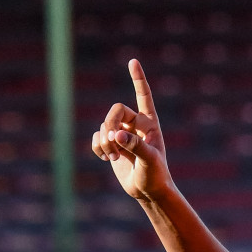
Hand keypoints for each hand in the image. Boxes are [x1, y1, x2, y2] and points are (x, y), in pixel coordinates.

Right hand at [91, 59, 170, 200]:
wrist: (147, 191)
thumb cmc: (155, 175)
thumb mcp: (150, 161)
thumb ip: (135, 146)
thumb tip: (117, 136)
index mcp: (150, 123)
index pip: (144, 96)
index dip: (138, 79)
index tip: (133, 61)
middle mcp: (135, 125)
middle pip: (115, 111)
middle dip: (110, 125)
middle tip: (113, 143)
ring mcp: (122, 134)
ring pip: (104, 126)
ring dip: (105, 142)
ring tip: (114, 158)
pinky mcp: (111, 145)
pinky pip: (97, 137)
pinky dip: (98, 147)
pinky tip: (107, 158)